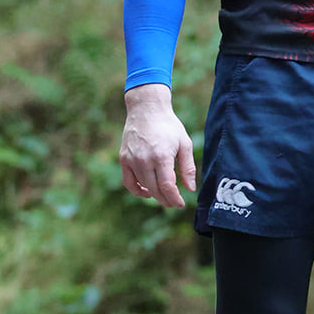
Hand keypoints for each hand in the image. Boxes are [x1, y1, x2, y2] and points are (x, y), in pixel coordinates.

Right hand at [119, 84, 195, 207]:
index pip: (167, 186)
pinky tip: (147, 191)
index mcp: (162, 156)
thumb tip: (190, 189)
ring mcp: (132, 160)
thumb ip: (187, 167)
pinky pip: (128, 182)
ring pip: (143, 186)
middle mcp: (144, 160)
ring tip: (164, 197)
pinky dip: (137, 190)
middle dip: (166, 200)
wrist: (146, 109)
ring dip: (154, 195)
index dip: (174, 199)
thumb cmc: (169, 126)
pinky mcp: (124, 158)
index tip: (180, 204)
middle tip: (174, 203)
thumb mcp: (185, 143)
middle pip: (155, 189)